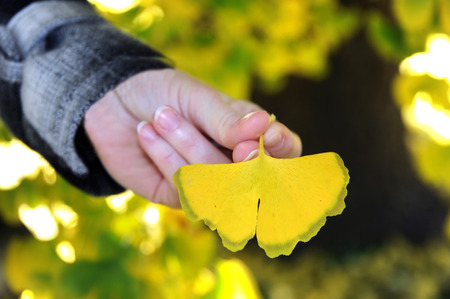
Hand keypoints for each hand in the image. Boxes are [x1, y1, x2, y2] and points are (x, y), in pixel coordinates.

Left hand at [84, 69, 300, 206]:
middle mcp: (235, 161)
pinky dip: (164, 157)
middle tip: (189, 118)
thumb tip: (265, 124)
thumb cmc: (164, 92)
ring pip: (215, 181)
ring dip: (184, 145)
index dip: (282, 149)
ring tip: (159, 116)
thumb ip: (227, 119)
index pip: (285, 151)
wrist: (115, 106)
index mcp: (249, 132)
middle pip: (249, 173)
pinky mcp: (182, 195)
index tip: (265, 136)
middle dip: (214, 146)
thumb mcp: (196, 97)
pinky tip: (145, 134)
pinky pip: (186, 187)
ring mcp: (210, 182)